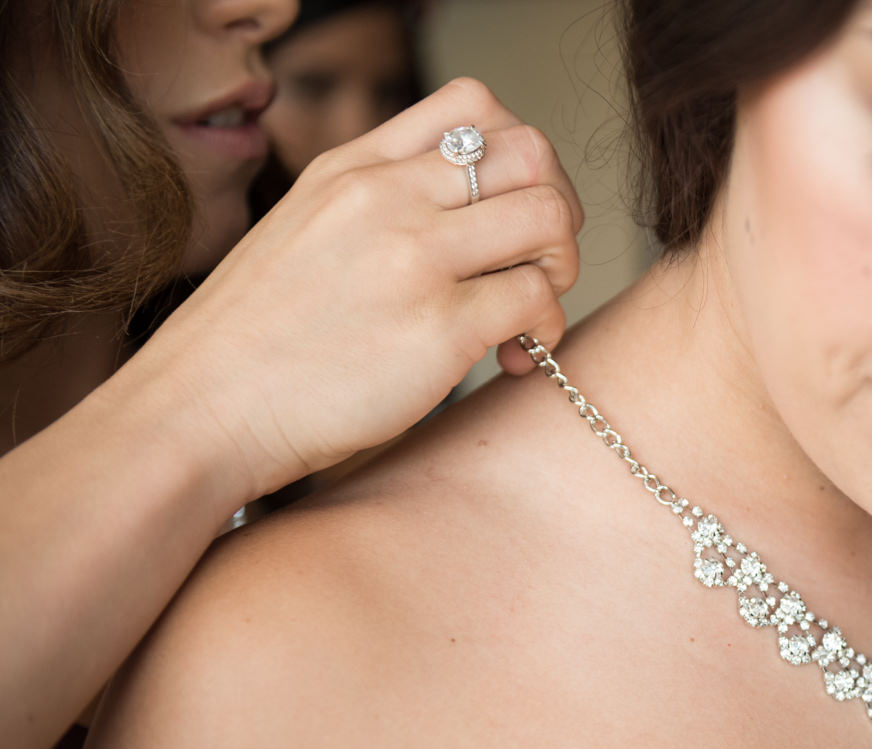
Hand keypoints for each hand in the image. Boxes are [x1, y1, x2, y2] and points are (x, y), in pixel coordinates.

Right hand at [131, 77, 582, 501]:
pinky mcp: (439, 327)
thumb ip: (375, 206)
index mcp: (353, 168)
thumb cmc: (254, 343)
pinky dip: (547, 331)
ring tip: (529, 312)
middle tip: (536, 263)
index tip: (509, 210)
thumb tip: (462, 214)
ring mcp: (413, 258)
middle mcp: (386, 198)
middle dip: (557, 206)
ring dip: (560, 265)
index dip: (518, 155)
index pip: (473, 104)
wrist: (201, 411)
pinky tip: (513, 359)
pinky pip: (538, 300)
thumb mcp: (303, 232)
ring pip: (549, 217)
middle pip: (530, 151)